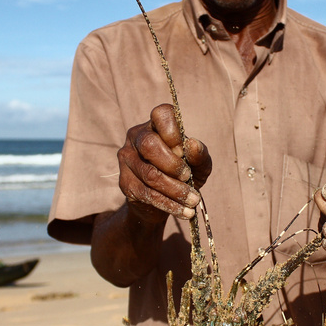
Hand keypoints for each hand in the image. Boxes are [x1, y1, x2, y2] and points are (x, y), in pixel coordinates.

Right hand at [118, 104, 212, 223]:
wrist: (165, 201)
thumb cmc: (184, 174)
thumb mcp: (198, 165)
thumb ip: (200, 155)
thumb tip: (192, 145)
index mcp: (156, 125)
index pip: (161, 114)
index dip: (174, 132)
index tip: (185, 150)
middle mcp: (136, 137)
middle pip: (149, 145)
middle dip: (173, 164)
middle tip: (188, 177)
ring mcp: (127, 159)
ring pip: (150, 174)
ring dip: (176, 190)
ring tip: (193, 201)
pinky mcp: (125, 183)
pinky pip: (147, 194)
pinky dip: (170, 204)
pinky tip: (184, 211)